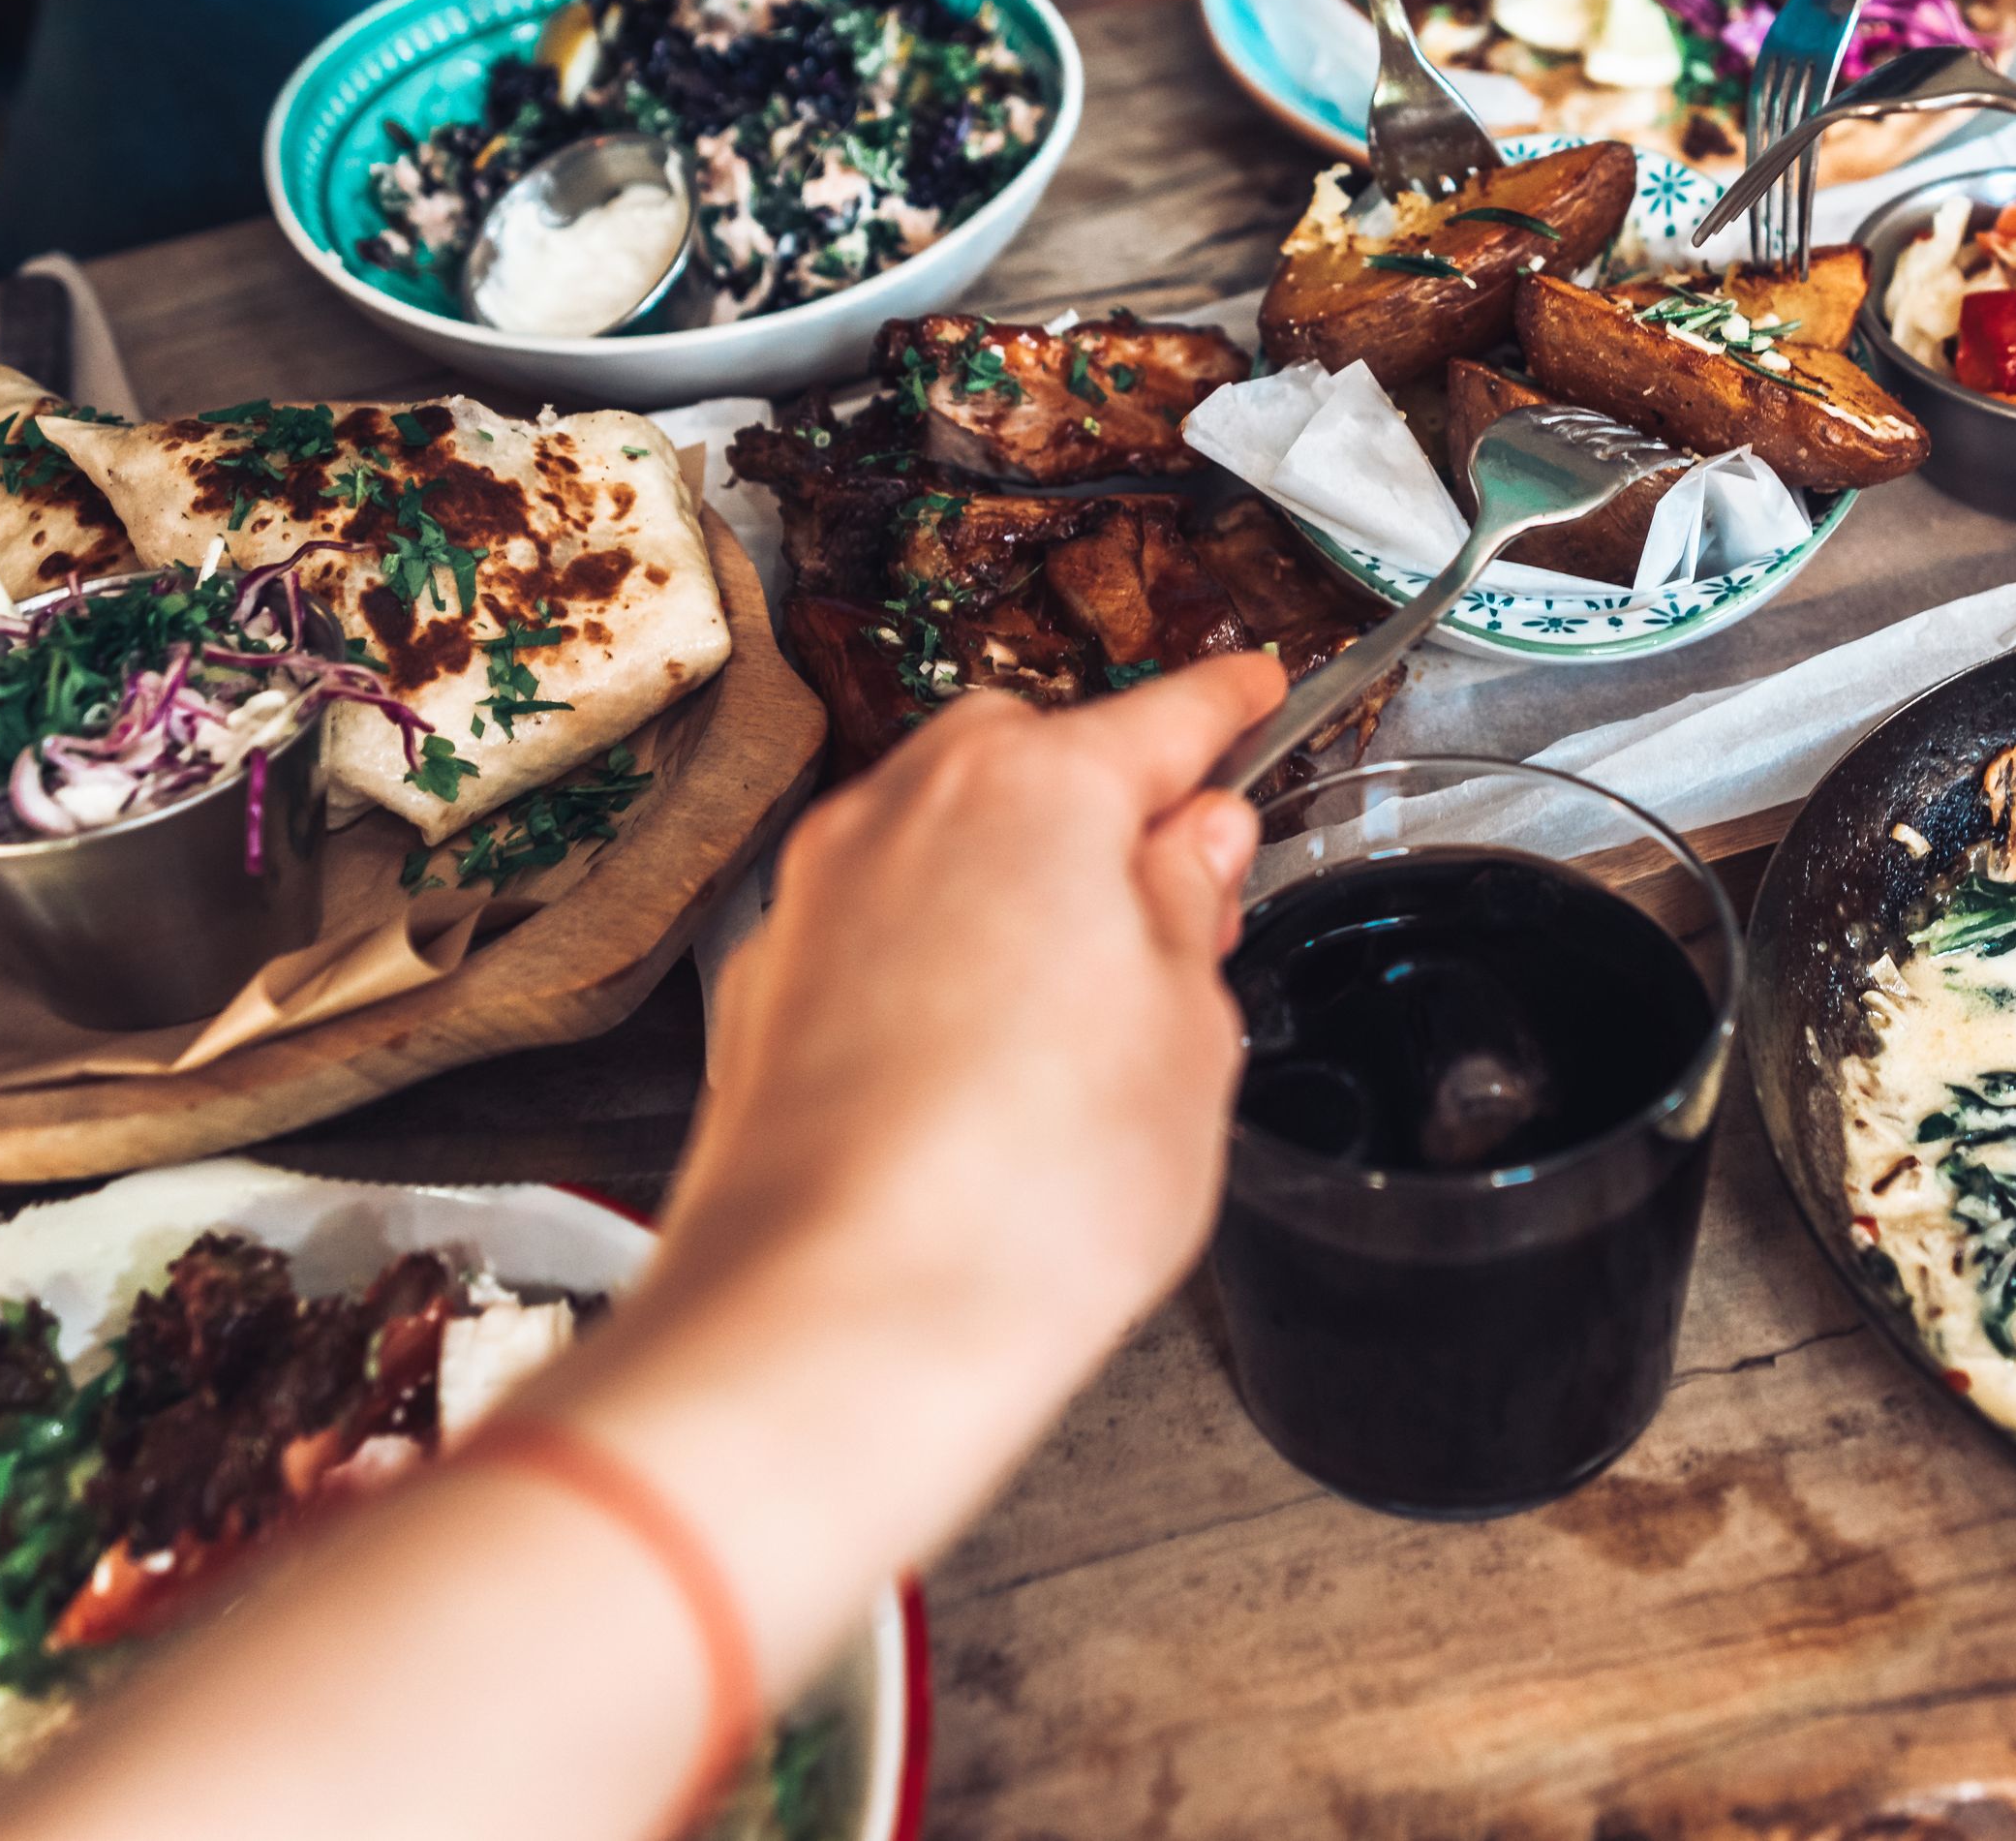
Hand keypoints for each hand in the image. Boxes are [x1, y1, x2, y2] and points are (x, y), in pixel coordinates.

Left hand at [650, 655, 1278, 1400]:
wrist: (833, 1326)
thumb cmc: (1026, 1196)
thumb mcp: (1188, 1039)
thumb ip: (1189, 912)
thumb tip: (1190, 849)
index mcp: (1035, 794)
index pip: (1160, 715)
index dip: (1225, 704)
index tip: (1253, 689)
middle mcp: (904, 815)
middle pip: (1026, 756)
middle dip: (1102, 803)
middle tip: (1181, 899)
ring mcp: (817, 899)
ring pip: (937, 837)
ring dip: (1010, 881)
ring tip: (1083, 1003)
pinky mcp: (762, 990)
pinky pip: (873, 925)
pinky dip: (932, 953)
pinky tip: (979, 1057)